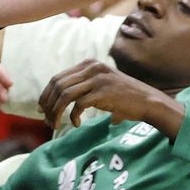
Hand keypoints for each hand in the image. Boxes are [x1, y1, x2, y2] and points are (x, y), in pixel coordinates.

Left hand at [39, 60, 181, 134]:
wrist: (147, 100)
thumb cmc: (123, 97)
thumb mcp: (101, 84)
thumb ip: (82, 86)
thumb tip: (57, 100)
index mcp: (88, 64)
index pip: (57, 78)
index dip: (46, 94)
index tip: (42, 109)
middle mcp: (92, 68)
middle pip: (57, 85)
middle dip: (48, 104)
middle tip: (47, 120)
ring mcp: (98, 79)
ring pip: (65, 95)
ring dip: (57, 112)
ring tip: (56, 124)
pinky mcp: (103, 92)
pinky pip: (79, 105)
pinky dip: (73, 116)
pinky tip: (77, 124)